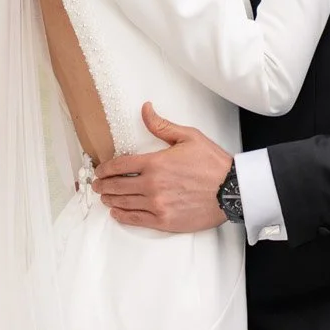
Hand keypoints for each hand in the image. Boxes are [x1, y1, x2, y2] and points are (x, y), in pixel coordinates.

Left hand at [92, 105, 232, 233]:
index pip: (120, 165)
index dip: (106, 168)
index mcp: (155, 163)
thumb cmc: (213, 163)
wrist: (232, 190)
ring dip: (110, 199)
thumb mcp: (188, 137)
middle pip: (117, 185)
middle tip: (97, 185)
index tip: (100, 170)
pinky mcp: (164, 220)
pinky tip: (117, 212)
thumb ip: (161, 126)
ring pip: (124, 203)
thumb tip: (145, 109)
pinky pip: (136, 219)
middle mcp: (152, 185)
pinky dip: (123, 216)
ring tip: (105, 197)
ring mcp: (157, 204)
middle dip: (103, 185)